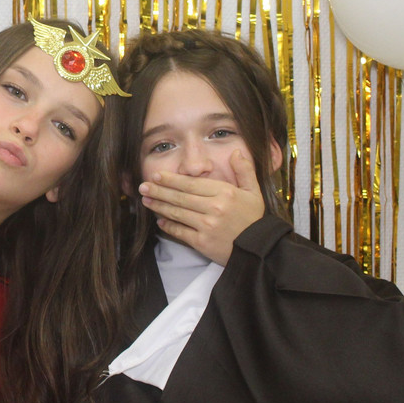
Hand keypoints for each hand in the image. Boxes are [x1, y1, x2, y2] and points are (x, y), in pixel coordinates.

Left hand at [139, 149, 265, 265]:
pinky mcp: (202, 243)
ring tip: (146, 200)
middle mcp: (214, 208)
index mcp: (224, 193)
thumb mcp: (254, 192)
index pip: (191, 184)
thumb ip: (244, 170)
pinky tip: (160, 220)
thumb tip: (236, 152)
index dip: (171, 179)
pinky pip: (180, 231)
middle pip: (180, 197)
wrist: (259, 251)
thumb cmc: (254, 220)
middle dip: (159, 191)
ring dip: (159, 205)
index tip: (157, 175)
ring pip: (177, 213)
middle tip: (143, 186)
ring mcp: (206, 226)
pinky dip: (168, 225)